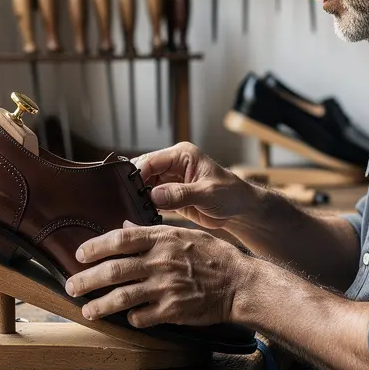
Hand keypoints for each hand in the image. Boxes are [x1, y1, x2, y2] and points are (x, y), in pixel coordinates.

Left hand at [66, 221, 253, 327]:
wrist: (240, 283)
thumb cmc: (216, 257)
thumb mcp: (186, 234)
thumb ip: (153, 232)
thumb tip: (125, 226)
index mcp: (164, 239)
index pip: (121, 240)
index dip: (95, 247)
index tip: (79, 254)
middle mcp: (161, 262)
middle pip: (114, 270)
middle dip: (87, 280)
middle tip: (71, 286)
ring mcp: (166, 287)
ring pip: (122, 297)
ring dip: (100, 305)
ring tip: (87, 309)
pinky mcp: (173, 311)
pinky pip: (142, 317)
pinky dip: (132, 318)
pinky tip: (128, 318)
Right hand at [130, 142, 258, 228]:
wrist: (240, 211)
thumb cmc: (231, 195)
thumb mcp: (207, 193)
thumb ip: (180, 194)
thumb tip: (154, 196)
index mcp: (182, 155)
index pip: (152, 160)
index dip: (138, 173)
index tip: (129, 190)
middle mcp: (174, 165)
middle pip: (145, 171)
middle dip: (136, 185)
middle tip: (128, 202)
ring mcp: (171, 180)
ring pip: (145, 186)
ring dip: (140, 197)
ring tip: (133, 209)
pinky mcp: (171, 196)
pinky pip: (152, 199)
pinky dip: (146, 206)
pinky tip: (141, 215)